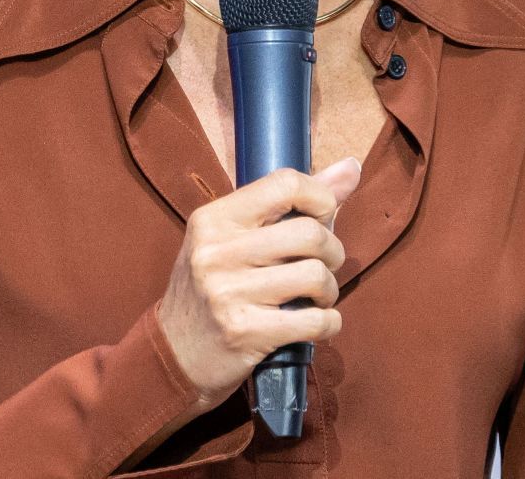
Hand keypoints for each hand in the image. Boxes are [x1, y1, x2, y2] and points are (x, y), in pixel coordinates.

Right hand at [153, 155, 363, 408]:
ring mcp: (228, 294)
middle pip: (310, 233)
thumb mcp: (234, 238)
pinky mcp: (244, 333)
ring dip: (329, 291)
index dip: (320, 197)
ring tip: (316, 297)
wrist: (173, 356)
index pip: (285, 184)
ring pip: (316, 276)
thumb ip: (293, 202)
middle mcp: (216, 252)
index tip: (322, 217)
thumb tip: (351, 167)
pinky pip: (314, 321)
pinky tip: (317, 323)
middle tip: (322, 266)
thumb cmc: (215, 287)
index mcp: (213, 219)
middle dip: (332, 251)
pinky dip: (328, 323)